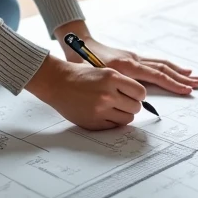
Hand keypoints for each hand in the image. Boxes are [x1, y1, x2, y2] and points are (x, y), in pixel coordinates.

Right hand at [25, 54, 146, 129]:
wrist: (57, 82)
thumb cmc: (79, 75)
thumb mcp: (104, 71)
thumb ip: (121, 82)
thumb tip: (139, 97)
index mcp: (112, 77)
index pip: (140, 92)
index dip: (138, 94)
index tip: (134, 95)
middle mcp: (108, 94)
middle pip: (136, 107)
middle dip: (132, 105)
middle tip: (124, 102)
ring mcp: (101, 110)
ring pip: (127, 119)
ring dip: (123, 114)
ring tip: (114, 108)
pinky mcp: (94, 122)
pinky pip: (114, 126)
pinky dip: (112, 121)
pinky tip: (104, 113)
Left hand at [55, 22, 197, 95]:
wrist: (78, 43)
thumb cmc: (82, 61)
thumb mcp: (93, 76)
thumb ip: (111, 86)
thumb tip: (126, 99)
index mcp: (126, 66)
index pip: (155, 76)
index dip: (172, 83)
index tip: (186, 89)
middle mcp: (133, 59)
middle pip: (163, 68)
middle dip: (181, 77)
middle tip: (197, 83)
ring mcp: (134, 57)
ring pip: (161, 63)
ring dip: (178, 71)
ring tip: (193, 76)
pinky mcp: (132, 57)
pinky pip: (155, 62)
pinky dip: (168, 66)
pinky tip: (176, 69)